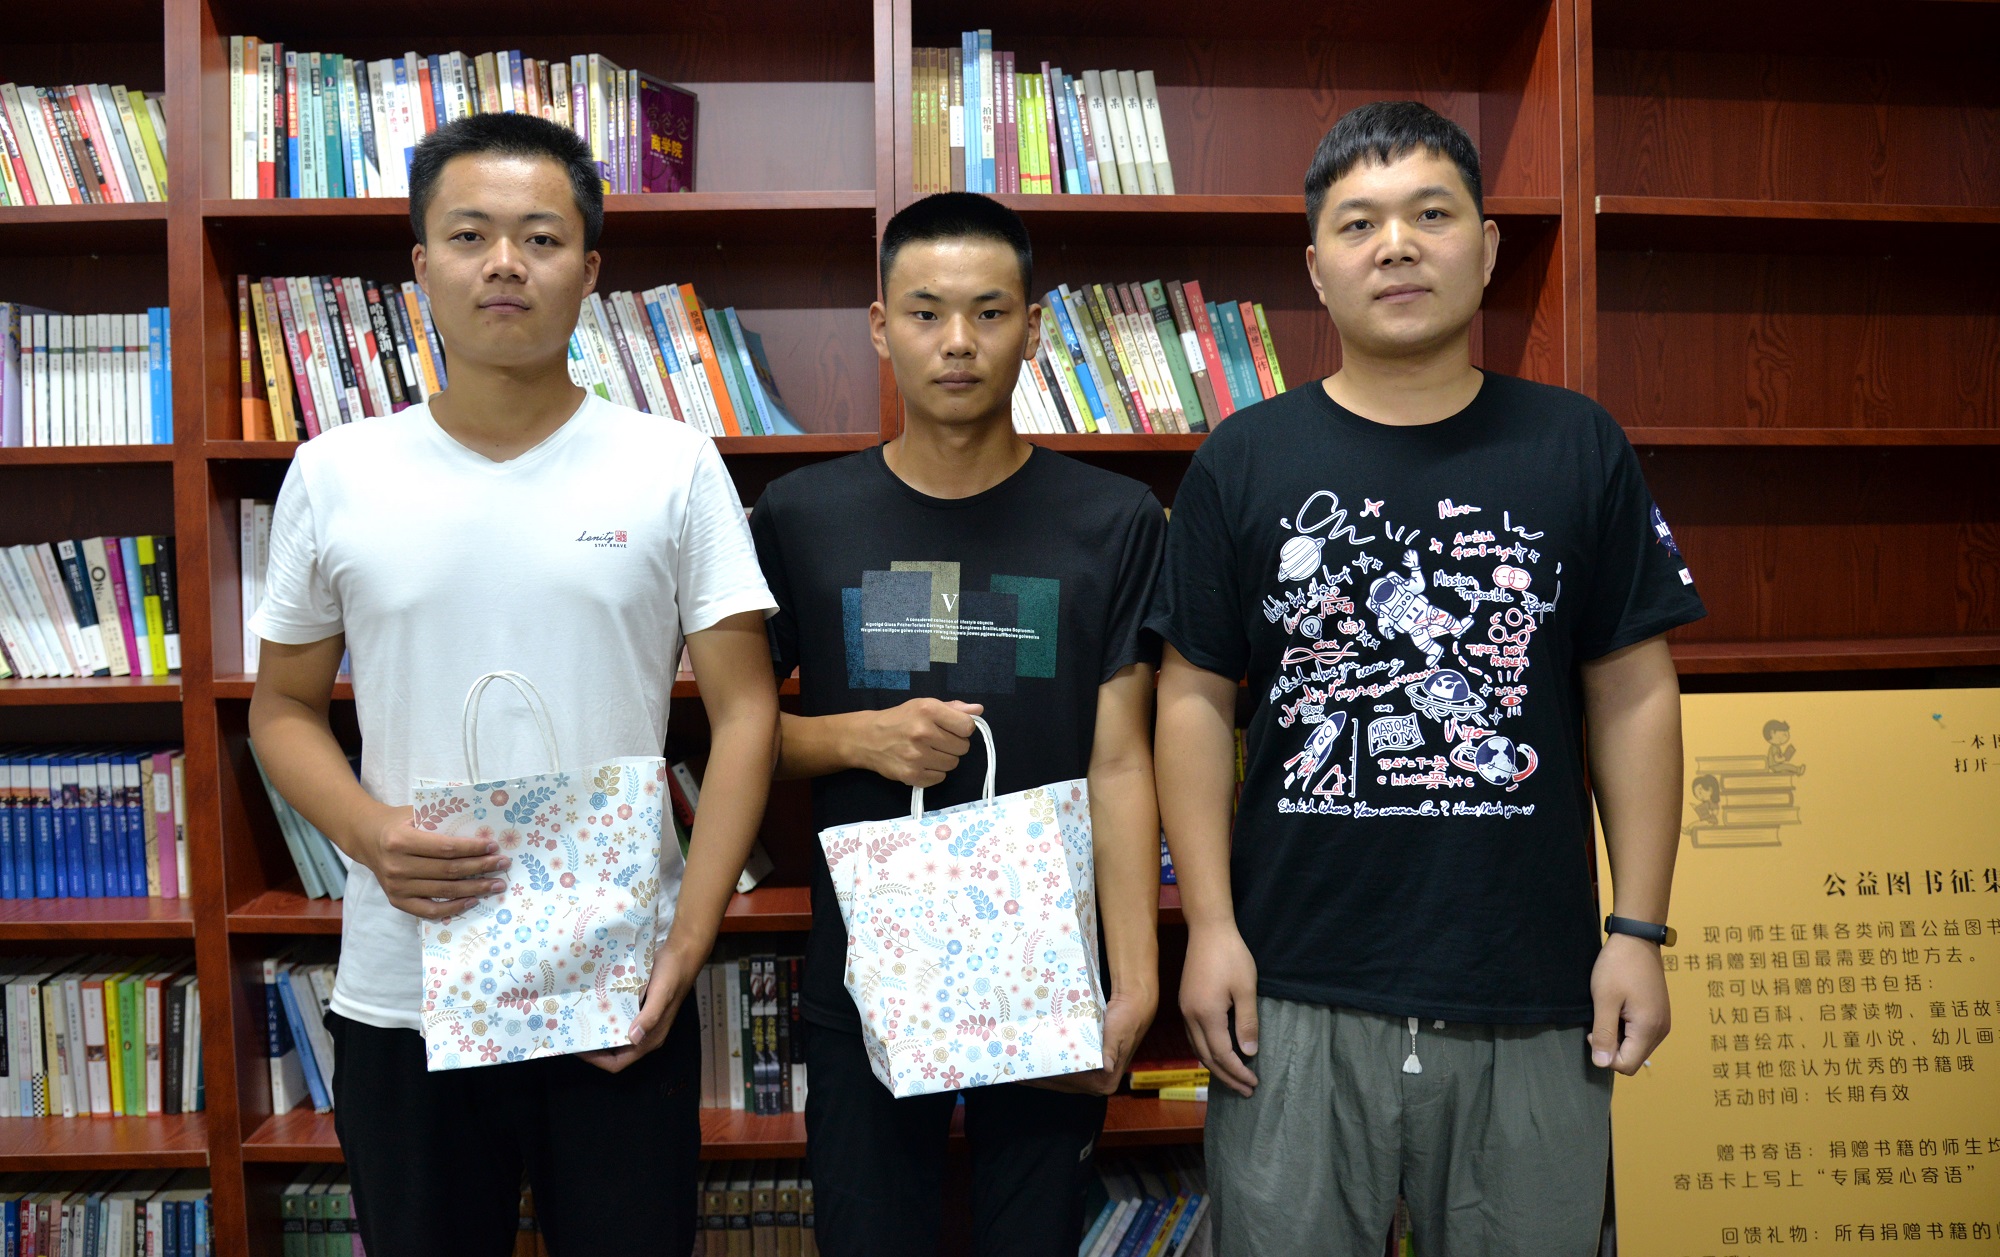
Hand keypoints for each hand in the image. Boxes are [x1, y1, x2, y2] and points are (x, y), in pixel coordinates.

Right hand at [353, 805, 509, 920]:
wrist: (367, 838)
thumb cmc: (399, 822)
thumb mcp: (416, 812)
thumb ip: (442, 820)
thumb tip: (482, 828)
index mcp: (401, 840)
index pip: (445, 848)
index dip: (472, 848)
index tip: (494, 846)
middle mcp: (397, 866)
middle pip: (448, 871)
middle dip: (480, 868)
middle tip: (503, 865)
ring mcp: (396, 887)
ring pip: (444, 891)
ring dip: (475, 889)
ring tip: (496, 884)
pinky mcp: (397, 901)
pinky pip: (429, 910)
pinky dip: (453, 907)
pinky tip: (473, 900)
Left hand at [582, 940, 699, 1073]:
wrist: (681, 954)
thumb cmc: (673, 975)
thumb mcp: (662, 994)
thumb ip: (650, 1016)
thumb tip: (634, 1037)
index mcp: (650, 1038)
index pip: (619, 1062)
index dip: (598, 1061)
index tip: (579, 1049)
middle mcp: (644, 1034)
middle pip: (614, 1052)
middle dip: (593, 1047)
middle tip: (574, 1033)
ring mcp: (640, 1022)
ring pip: (615, 1036)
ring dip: (598, 1032)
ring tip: (578, 1021)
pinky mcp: (637, 1009)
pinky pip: (618, 1020)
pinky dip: (605, 1018)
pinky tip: (592, 1008)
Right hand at [854, 698, 984, 786]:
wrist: (867, 738)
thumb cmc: (900, 719)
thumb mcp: (924, 705)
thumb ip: (953, 708)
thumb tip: (978, 710)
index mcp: (929, 710)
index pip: (967, 726)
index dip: (963, 728)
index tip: (952, 728)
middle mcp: (923, 732)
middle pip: (963, 747)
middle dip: (954, 744)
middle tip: (938, 740)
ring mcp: (917, 756)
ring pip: (953, 764)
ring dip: (945, 759)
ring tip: (929, 751)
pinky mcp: (911, 775)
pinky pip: (940, 778)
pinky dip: (934, 772)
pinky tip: (922, 763)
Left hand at [1027, 989, 1157, 1094]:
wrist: (1134, 1006)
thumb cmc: (1125, 1021)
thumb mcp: (1117, 1034)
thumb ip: (1111, 1050)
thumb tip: (1108, 1066)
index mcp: (1105, 1082)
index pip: (1069, 1084)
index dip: (1047, 1079)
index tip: (1027, 1074)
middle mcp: (1098, 1084)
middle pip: (1061, 1084)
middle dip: (1038, 1078)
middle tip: (1014, 1071)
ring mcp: (1092, 1077)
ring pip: (1059, 1078)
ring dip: (1040, 1072)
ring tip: (1017, 1066)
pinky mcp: (1087, 1067)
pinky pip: (1063, 1069)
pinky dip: (1048, 1065)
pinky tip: (1032, 1058)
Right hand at [1180, 924, 1258, 1096]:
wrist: (1208, 931)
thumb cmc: (1231, 956)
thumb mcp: (1246, 989)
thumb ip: (1247, 1023)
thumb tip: (1249, 1053)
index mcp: (1206, 1015)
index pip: (1222, 1054)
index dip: (1238, 1072)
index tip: (1254, 1082)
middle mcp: (1191, 1017)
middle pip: (1207, 1057)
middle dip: (1227, 1076)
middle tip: (1246, 1089)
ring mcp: (1185, 1010)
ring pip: (1197, 1049)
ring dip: (1215, 1066)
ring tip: (1234, 1078)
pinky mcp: (1185, 1003)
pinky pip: (1193, 1037)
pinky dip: (1206, 1052)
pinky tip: (1217, 1054)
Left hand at [1589, 931, 1670, 1074]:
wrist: (1637, 938)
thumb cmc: (1618, 966)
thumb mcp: (1604, 1000)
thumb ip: (1604, 1034)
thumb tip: (1602, 1064)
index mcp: (1649, 1029)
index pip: (1626, 1065)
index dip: (1605, 1056)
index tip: (1594, 1031)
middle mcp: (1661, 1030)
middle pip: (1633, 1058)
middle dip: (1612, 1047)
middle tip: (1599, 1020)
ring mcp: (1662, 1022)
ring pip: (1636, 1047)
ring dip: (1618, 1037)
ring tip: (1609, 1011)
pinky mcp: (1659, 1014)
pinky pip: (1641, 1034)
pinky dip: (1626, 1028)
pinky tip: (1617, 1008)